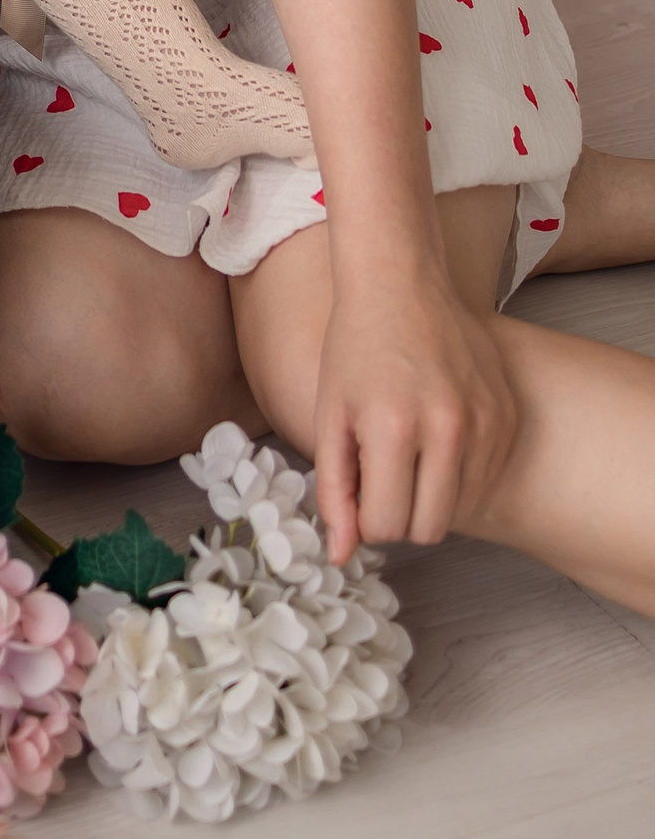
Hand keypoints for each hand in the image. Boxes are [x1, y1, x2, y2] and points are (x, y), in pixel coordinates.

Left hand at [312, 262, 517, 562]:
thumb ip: (334, 491)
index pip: (387, 526)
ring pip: (461, 511)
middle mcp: (448, 427)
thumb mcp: (330, 416)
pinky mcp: (507, 417)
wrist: (400, 282)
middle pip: (429, 529)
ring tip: (410, 450)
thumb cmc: (355, 347)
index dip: (366, 518)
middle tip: (384, 473)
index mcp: (393, 427)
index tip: (360, 486)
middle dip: (401, 514)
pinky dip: (461, 474)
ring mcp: (486, 422)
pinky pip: (486, 480)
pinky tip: (439, 436)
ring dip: (432, 496)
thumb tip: (340, 556)